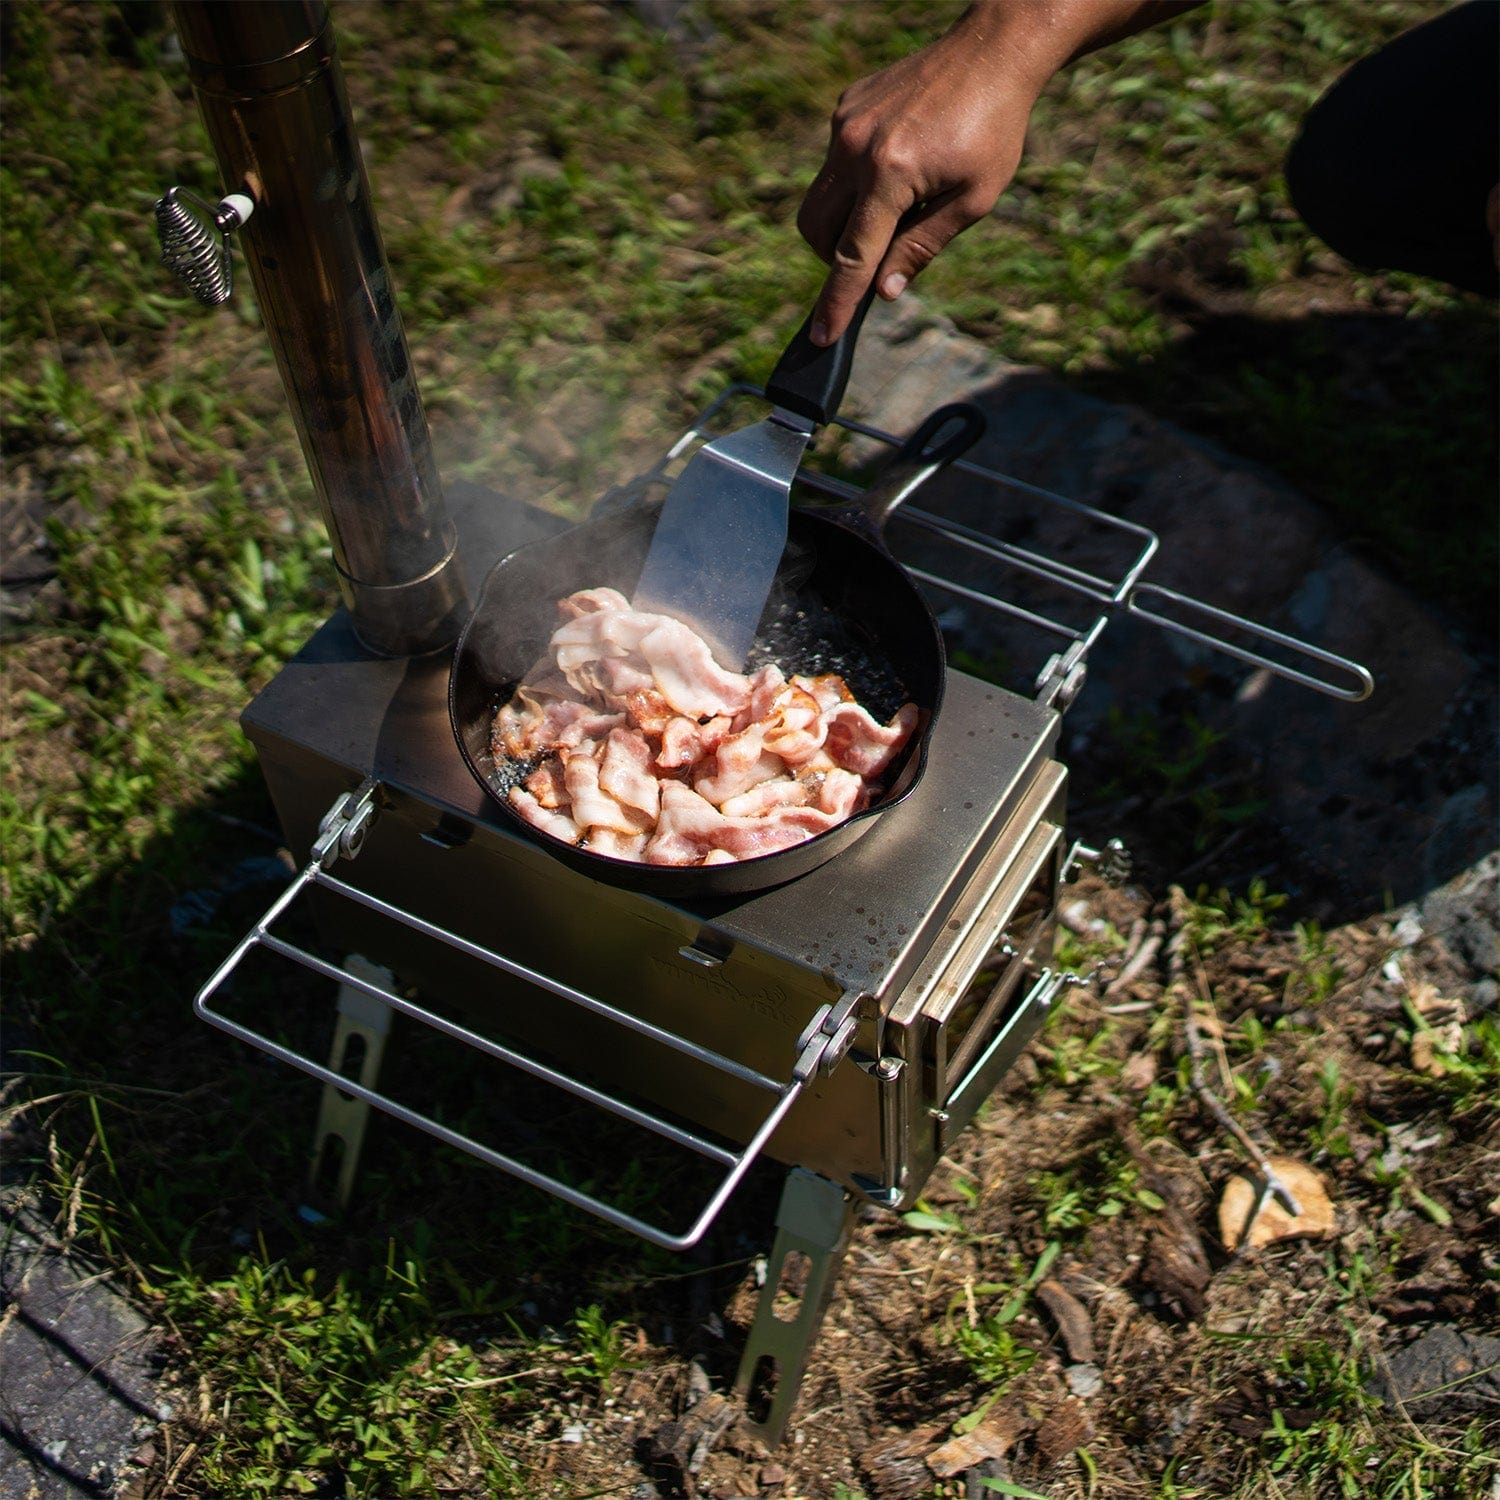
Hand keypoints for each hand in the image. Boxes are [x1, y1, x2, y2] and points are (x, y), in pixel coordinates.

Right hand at [798, 0, 1200, 343]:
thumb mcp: (972, 201)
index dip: (837, 302)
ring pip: (818, 199)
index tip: (822, 336)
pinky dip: (855, 183)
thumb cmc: (994, 129)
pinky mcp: (844, 108)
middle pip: (817, 231)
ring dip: (843, 222)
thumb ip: (922, 248)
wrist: (993, 52)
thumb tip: (884, 292)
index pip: (853, 256)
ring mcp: (845, 124)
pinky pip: (834, 164)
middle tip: (878, 256)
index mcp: (891, 174)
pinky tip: (898, 162)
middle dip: (836, 259)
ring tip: (895, 207)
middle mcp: (856, 147)